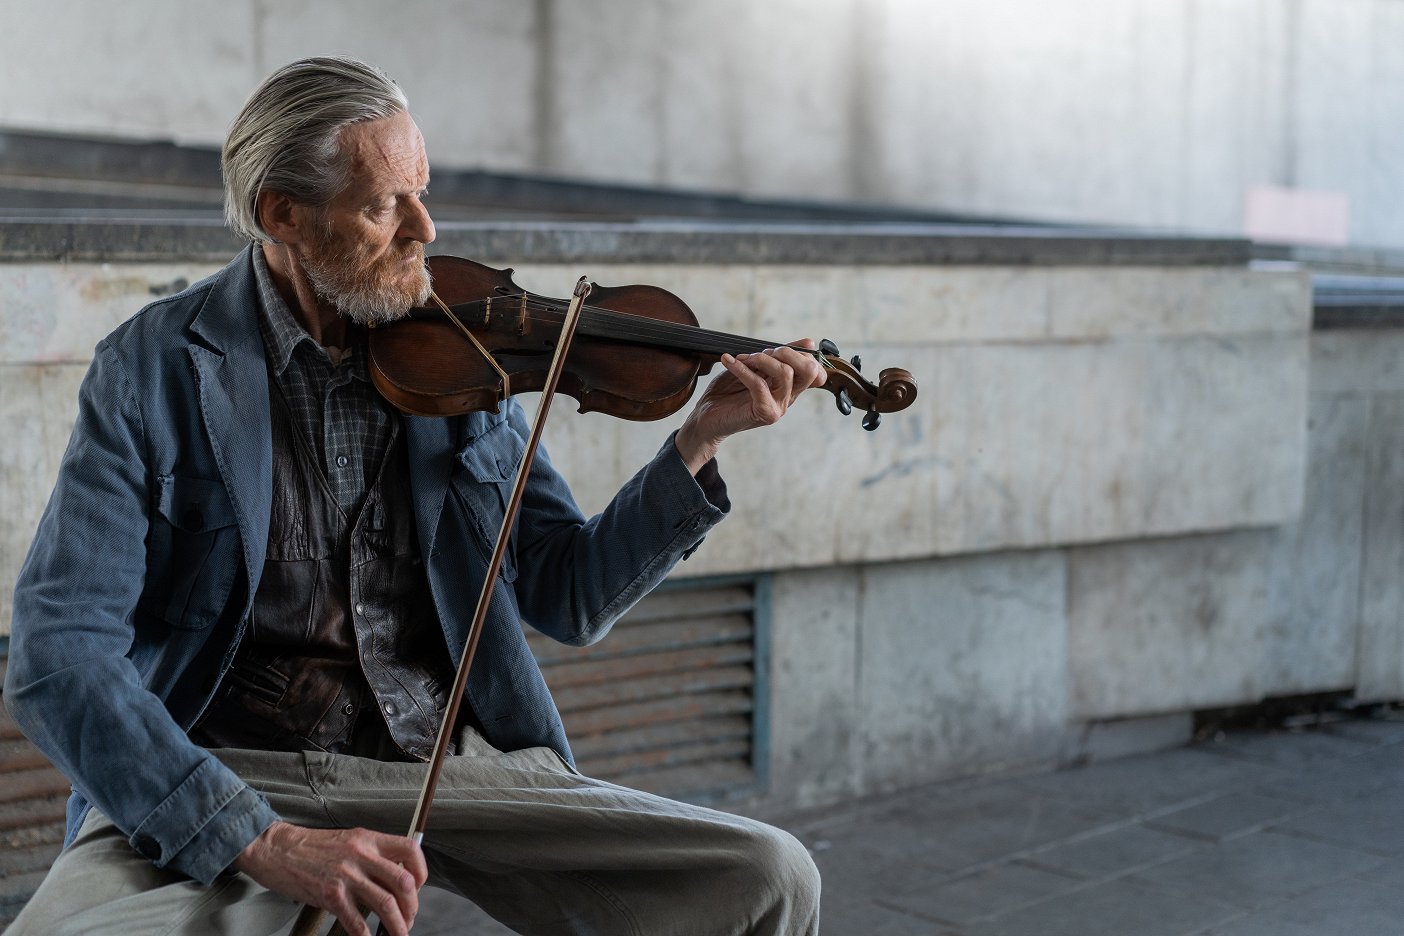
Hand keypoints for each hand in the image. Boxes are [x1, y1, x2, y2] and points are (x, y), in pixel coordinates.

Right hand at [233, 821, 427, 935]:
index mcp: (369, 839)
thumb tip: (393, 877)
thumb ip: (372, 854)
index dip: (421, 871)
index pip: (410, 850)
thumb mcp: (349, 840)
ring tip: (398, 933)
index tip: (419, 887)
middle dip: (412, 905)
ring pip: (386, 904)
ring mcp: (346, 876)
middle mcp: (361, 855)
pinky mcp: (330, 895)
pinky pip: (356, 921)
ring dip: (397, 924)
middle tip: (409, 918)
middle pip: (404, 882)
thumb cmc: (311, 847)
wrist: (277, 849)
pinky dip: (366, 935)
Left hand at [674, 338, 827, 474]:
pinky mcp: (764, 413)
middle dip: (786, 352)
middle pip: (808, 371)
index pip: (815, 369)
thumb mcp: (754, 367)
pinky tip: (728, 361)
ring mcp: (779, 407)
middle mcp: (788, 398)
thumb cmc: (727, 392)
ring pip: (785, 373)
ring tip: (741, 358)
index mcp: (789, 387)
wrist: (706, 417)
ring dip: (761, 359)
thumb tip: (808, 341)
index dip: (802, 353)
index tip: (778, 347)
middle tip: (760, 353)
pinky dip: (741, 367)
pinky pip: (758, 383)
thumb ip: (775, 356)